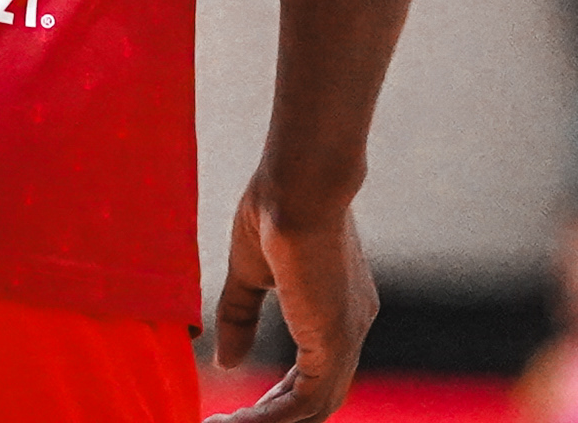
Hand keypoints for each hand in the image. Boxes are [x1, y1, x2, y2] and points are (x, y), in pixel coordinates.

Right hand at [206, 172, 377, 421]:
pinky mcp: (333, 341)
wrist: (299, 179)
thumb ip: (241, 317)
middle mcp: (351, 325)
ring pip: (313, 408)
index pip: (317, 372)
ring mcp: (347, 335)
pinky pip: (303, 403)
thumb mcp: (251, 272)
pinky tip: (234, 422)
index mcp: (338, 306)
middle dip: (274, 416)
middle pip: (320, 397)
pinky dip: (268, 419)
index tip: (246, 408)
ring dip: (266, 422)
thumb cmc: (277, 206)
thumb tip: (226, 362)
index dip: (280, 395)